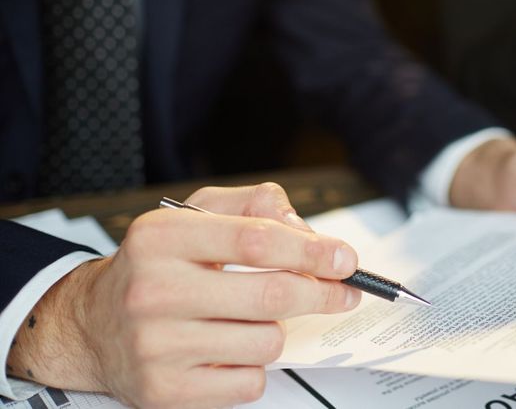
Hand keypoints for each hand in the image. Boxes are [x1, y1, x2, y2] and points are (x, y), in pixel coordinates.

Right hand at [6, 183, 360, 408]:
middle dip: (322, 294)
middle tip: (342, 291)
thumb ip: (253, 205)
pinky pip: (248, 383)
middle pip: (271, 296)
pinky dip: (254, 367)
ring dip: (277, 331)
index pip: (257, 240)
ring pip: (267, 343)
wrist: (92, 324)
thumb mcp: (195, 216)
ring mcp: (156, 345)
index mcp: (162, 238)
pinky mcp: (164, 390)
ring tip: (253, 320)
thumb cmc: (156, 267)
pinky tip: (231, 350)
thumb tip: (304, 228)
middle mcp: (153, 290)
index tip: (344, 259)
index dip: (313, 251)